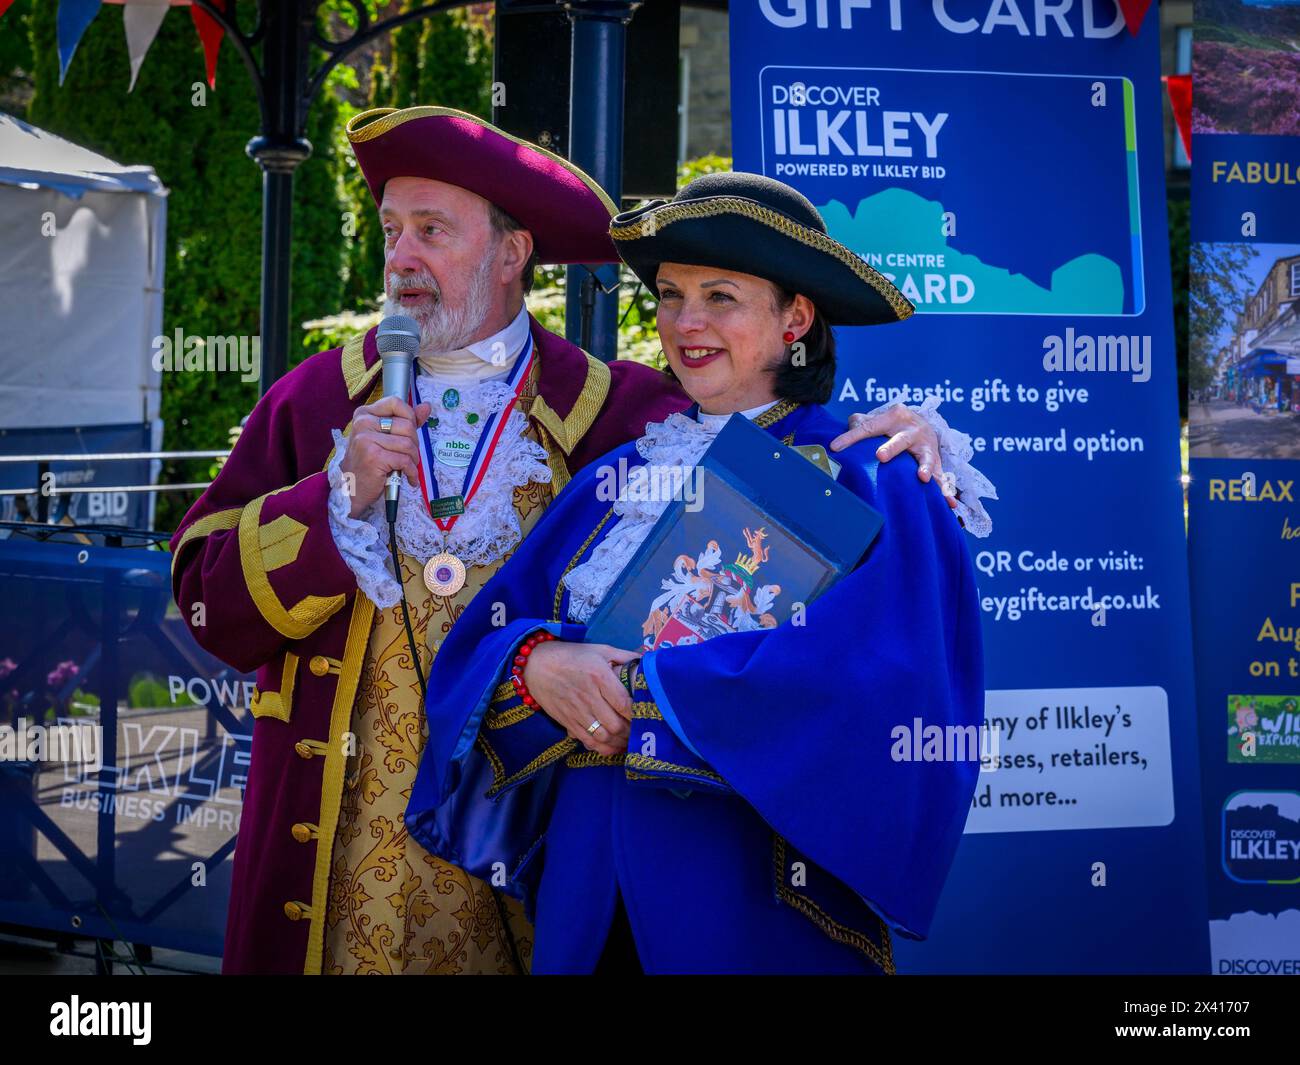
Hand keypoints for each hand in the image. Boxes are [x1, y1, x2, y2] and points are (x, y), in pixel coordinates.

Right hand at [339, 396, 432, 517]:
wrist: (351, 489)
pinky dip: (412, 472)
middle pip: (407, 425)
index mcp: (364, 414)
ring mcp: (367, 439)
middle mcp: (363, 423)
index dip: (410, 417)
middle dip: (415, 444)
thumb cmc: (369, 463)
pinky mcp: (374, 457)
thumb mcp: (385, 437)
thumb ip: (406, 421)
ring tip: (408, 468)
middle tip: (409, 456)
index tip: (410, 433)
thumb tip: (426, 406)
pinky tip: (409, 478)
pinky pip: (405, 461)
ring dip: (414, 460)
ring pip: (408, 444)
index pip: (395, 403)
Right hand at [523, 641, 639, 756]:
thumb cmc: (572, 655)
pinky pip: (587, 741)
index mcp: (599, 677)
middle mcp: (588, 697)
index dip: (637, 714)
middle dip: (630, 732)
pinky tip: (612, 746)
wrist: (536, 665)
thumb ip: (624, 656)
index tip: (645, 715)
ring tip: (628, 740)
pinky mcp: (567, 722)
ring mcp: (576, 712)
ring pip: (602, 737)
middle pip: (615, 725)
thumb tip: (646, 662)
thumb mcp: (600, 650)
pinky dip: (602, 748)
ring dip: (618, 743)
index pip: (624, 703)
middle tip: (639, 730)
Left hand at [829, 405, 957, 509]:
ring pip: (927, 457)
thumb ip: (858, 425)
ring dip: (925, 467)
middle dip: (891, 447)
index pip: (869, 427)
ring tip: (923, 478)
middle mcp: (912, 429)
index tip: (836, 447)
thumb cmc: (890, 426)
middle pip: (900, 439)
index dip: (851, 437)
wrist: (922, 424)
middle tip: (880, 456)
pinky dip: (946, 489)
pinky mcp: (936, 461)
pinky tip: (948, 502)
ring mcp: (926, 446)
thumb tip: (837, 441)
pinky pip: (942, 477)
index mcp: (894, 416)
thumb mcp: (876, 421)